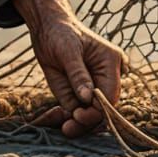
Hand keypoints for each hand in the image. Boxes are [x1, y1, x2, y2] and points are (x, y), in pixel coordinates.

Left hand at [12, 0, 124, 136]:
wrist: (46, 28)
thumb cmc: (60, 33)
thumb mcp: (68, 51)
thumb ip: (78, 75)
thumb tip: (87, 98)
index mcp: (111, 63)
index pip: (110, 95)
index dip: (98, 110)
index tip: (79, 116)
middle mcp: (105, 78)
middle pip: (102, 109)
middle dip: (86, 121)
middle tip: (68, 128)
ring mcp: (91, 88)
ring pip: (89, 115)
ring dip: (76, 124)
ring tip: (63, 128)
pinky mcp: (77, 94)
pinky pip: (74, 112)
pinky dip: (65, 118)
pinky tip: (52, 119)